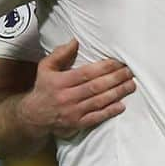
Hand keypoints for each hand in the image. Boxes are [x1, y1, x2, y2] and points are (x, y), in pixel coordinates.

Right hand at [21, 39, 135, 138]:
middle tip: (129, 72)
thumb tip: (75, 41)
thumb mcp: (45, 68)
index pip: (87, 73)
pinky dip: (110, 112)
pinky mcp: (77, 124)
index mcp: (60, 81)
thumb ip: (60, 54)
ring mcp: (73, 112)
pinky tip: (122, 105)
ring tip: (131, 85)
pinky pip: (96, 117)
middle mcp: (67, 96)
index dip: (105, 68)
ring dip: (117, 93)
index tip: (118, 62)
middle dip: (116, 79)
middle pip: (96, 87)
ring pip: (99, 101)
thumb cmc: (43, 88)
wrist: (34, 116)